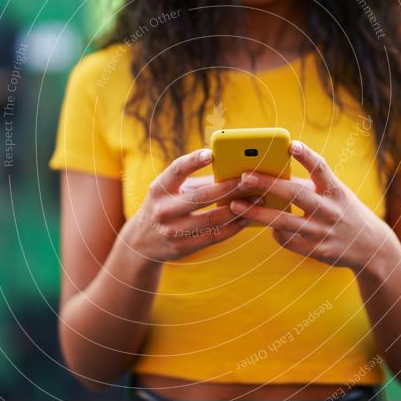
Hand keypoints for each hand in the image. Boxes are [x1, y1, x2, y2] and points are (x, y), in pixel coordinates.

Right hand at [121, 148, 259, 263]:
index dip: (192, 161)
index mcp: (159, 189)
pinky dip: (234, 226)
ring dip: (238, 209)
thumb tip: (234, 169)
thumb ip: (198, 181)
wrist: (142, 241)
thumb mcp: (170, 190)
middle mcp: (163, 210)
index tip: (211, 153)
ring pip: (211, 219)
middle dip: (228, 187)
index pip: (175, 171)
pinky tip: (248, 217)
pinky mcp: (184, 247)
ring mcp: (172, 231)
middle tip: (250, 179)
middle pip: (200, 197)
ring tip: (258, 199)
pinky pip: (214, 236)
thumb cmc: (165, 206)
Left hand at [228, 140, 395, 271]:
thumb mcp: (335, 194)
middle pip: (295, 195)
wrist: (371, 247)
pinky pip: (287, 240)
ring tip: (234, 205)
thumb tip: (269, 177)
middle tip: (244, 177)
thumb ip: (308, 187)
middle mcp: (330, 210)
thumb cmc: (343, 211)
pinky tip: (265, 226)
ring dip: (256, 213)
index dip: (306, 156)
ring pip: (283, 222)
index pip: (321, 168)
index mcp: (335, 190)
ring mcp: (323, 232)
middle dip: (267, 184)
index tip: (290, 144)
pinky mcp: (316, 251)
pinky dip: (274, 231)